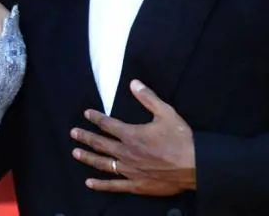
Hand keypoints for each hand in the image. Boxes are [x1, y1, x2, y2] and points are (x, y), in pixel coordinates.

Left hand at [70, 79, 196, 195]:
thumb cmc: (181, 139)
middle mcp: (126, 152)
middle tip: (73, 133)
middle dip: (85, 137)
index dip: (96, 118)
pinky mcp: (136, 184)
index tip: (86, 114)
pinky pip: (114, 185)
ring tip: (75, 153)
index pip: (108, 124)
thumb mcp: (166, 112)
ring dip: (88, 158)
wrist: (195, 166)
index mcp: (132, 134)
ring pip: (103, 163)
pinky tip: (89, 183)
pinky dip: (100, 184)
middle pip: (100, 144)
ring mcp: (130, 170)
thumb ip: (148, 97)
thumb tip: (134, 83)